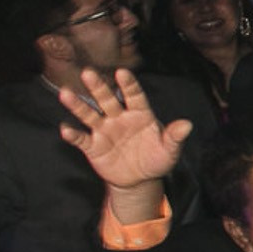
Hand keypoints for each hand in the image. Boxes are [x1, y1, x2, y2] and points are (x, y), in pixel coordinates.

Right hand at [56, 66, 191, 190]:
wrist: (140, 179)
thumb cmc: (156, 158)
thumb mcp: (169, 150)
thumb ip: (175, 137)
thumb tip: (187, 125)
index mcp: (140, 114)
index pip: (134, 96)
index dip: (129, 84)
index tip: (122, 72)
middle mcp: (119, 117)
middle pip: (108, 99)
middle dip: (98, 87)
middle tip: (88, 73)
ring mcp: (104, 131)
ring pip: (89, 114)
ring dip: (77, 105)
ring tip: (65, 93)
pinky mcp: (93, 146)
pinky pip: (82, 138)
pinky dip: (73, 134)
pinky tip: (65, 129)